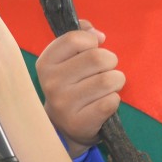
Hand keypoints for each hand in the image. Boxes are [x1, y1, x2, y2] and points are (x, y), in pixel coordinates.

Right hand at [37, 22, 123, 157]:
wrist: (64, 126)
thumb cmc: (71, 85)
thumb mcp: (67, 59)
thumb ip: (81, 36)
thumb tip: (97, 34)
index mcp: (46, 63)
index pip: (74, 39)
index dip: (91, 41)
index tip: (92, 48)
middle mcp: (51, 83)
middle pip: (97, 58)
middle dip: (110, 61)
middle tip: (105, 70)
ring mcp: (64, 104)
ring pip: (108, 80)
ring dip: (115, 81)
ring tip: (107, 87)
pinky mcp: (80, 122)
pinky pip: (111, 101)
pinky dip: (114, 99)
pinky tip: (104, 102)